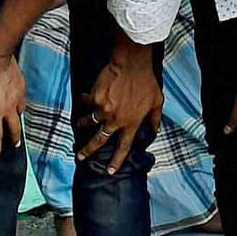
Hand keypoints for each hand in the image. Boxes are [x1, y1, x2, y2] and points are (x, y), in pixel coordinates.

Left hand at [0, 50, 24, 159]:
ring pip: (20, 113)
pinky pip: (22, 99)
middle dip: (14, 138)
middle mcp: (8, 107)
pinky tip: (17, 101)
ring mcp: (17, 96)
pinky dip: (19, 104)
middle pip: (14, 128)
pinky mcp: (21, 85)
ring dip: (17, 120)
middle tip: (15, 146)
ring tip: (16, 123)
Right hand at [78, 45, 162, 173]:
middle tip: (80, 156)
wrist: (132, 64)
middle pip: (99, 140)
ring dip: (82, 123)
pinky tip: (85, 96)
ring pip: (89, 121)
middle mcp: (116, 120)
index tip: (109, 171)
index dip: (116, 160)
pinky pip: (87, 101)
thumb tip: (155, 131)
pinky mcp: (95, 97)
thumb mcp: (157, 102)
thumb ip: (154, 119)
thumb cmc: (146, 82)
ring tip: (79, 124)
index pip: (123, 146)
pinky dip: (85, 99)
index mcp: (131, 123)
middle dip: (88, 150)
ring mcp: (104, 109)